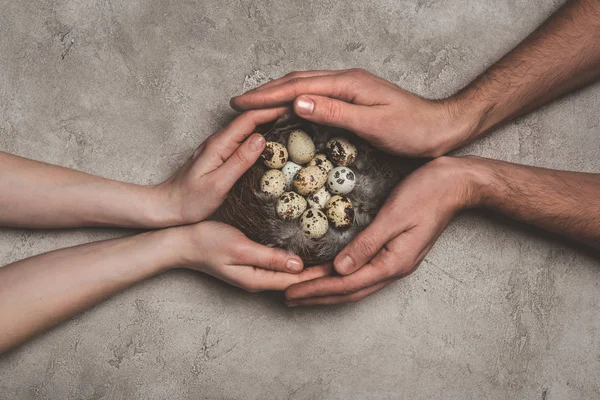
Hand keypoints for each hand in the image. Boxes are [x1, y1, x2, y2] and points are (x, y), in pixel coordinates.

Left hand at [155, 108, 286, 224]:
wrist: (166, 207)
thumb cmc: (190, 200)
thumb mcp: (218, 184)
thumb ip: (239, 161)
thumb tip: (262, 138)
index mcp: (219, 144)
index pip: (250, 118)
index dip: (273, 110)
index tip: (295, 108)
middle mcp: (219, 140)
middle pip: (250, 118)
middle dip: (274, 111)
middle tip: (299, 111)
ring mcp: (219, 147)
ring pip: (248, 128)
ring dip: (269, 121)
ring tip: (291, 121)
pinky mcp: (220, 156)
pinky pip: (244, 139)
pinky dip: (260, 134)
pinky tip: (271, 140)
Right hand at [177, 221, 331, 291]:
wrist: (181, 243)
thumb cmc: (207, 242)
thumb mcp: (239, 247)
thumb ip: (268, 257)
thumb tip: (297, 266)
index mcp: (257, 279)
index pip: (298, 282)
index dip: (322, 276)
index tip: (343, 269)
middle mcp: (259, 280)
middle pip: (297, 281)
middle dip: (321, 274)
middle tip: (345, 265)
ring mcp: (255, 273)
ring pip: (290, 275)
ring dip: (311, 269)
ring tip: (333, 261)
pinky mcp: (252, 263)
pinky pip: (281, 266)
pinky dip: (297, 262)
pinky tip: (305, 254)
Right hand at [230, 69, 470, 156]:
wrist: (441, 128)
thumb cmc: (412, 130)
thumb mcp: (373, 123)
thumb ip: (335, 112)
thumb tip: (298, 102)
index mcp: (347, 84)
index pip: (297, 87)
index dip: (266, 95)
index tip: (240, 103)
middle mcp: (346, 80)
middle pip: (296, 81)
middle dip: (265, 91)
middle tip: (238, 103)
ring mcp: (350, 87)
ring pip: (305, 86)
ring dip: (278, 93)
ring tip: (256, 103)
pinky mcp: (354, 97)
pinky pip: (317, 94)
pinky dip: (296, 99)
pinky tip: (290, 107)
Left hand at [284, 157, 480, 305]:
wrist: (456, 185)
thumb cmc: (427, 194)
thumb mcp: (394, 217)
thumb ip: (367, 244)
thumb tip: (340, 269)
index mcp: (393, 263)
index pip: (346, 283)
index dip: (316, 289)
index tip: (290, 293)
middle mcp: (394, 268)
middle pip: (349, 291)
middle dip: (317, 296)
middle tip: (288, 298)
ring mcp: (396, 262)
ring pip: (355, 285)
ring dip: (327, 290)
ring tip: (302, 291)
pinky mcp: (395, 252)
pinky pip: (362, 272)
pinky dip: (341, 277)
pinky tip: (330, 273)